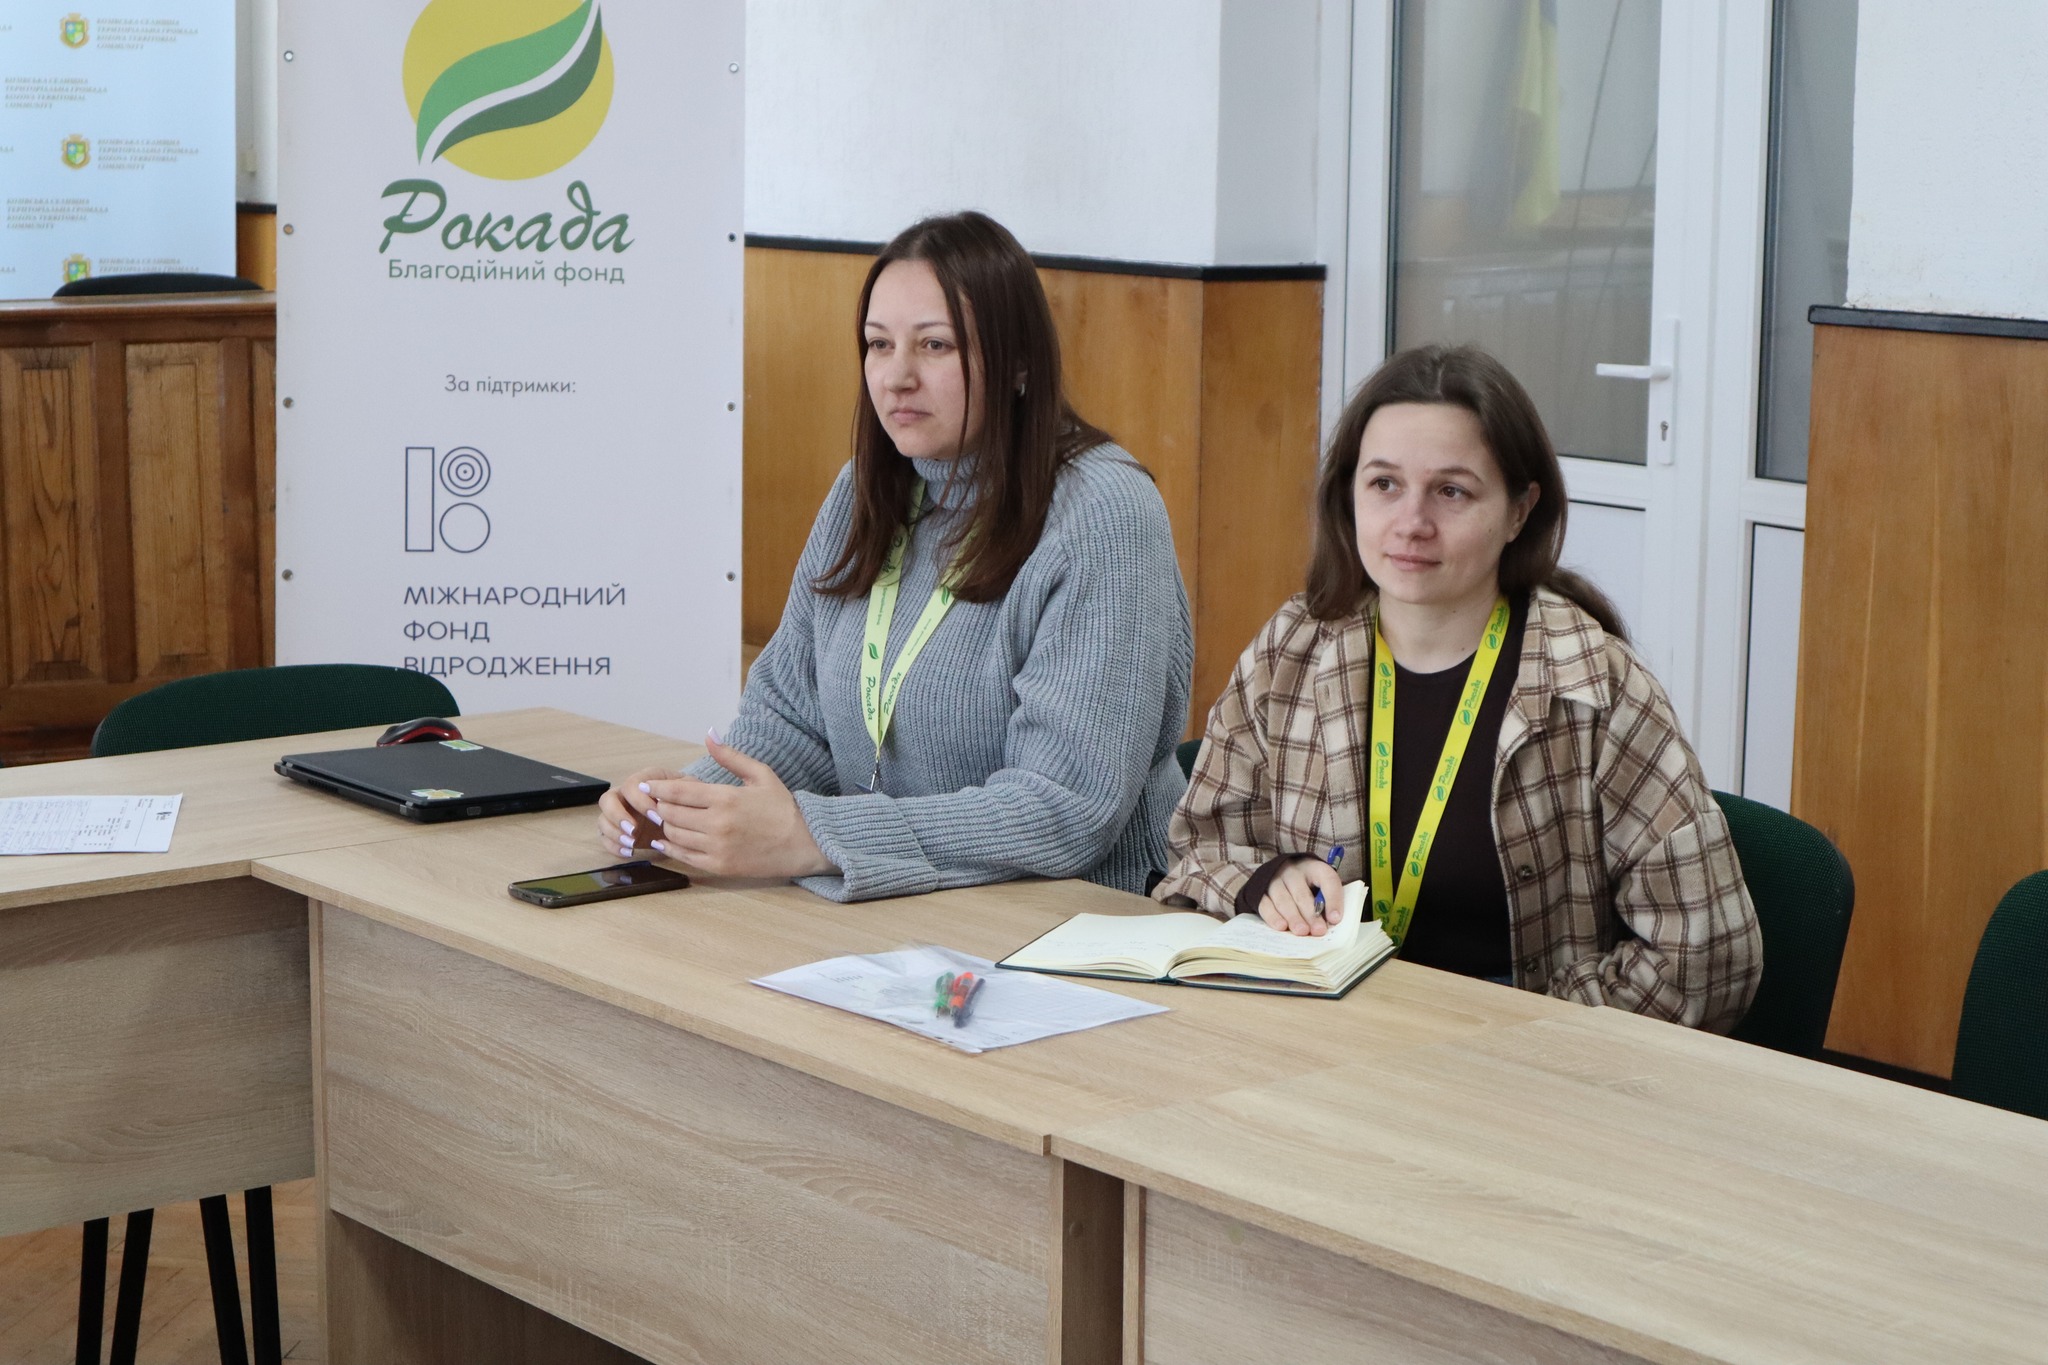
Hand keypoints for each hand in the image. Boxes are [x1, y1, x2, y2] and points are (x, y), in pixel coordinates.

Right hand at [598, 766, 680, 858]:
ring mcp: (620, 812)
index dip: (640, 800)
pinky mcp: (618, 831)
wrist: (687, 819)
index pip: (631, 784)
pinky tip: (629, 852)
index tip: (657, 817)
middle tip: (634, 831)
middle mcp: (627, 794)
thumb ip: (682, 790)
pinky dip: (613, 846)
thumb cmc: (689, 801)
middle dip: (618, 816)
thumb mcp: (692, 792)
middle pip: (608, 799)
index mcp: (644, 780)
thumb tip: (665, 797)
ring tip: (632, 844)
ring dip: (613, 832)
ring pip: (602, 818)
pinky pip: (604, 837)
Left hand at [635, 734, 835, 879]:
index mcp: (725, 798)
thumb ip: (731, 757)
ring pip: (674, 835)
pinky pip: (684, 856)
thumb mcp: (761, 774)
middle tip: (654, 802)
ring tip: (664, 818)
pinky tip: (665, 840)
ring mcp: (717, 847)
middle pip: (670, 814)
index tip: (645, 786)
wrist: (805, 843)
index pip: (677, 792)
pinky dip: (670, 847)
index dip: (656, 788)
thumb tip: (709, 735)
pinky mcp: (719, 866)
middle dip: (659, 806)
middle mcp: (717, 824)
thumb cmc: (783, 807)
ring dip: (665, 826)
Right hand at [1257, 858, 1344, 935]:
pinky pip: (1265, 904)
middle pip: (1302, 893)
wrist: (1280, 874)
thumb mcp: (1322, 888)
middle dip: (1311, 914)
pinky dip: (1273, 916)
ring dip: (1293, 917)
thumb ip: (1327, 902)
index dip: (1333, 899)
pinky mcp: (1260, 890)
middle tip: (1318, 931)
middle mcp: (1293, 871)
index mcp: (1314, 868)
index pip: (1327, 879)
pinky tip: (1281, 926)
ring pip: (1283, 899)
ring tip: (1301, 931)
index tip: (1335, 919)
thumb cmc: (1309, 887)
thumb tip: (1331, 923)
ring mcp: (1274, 879)